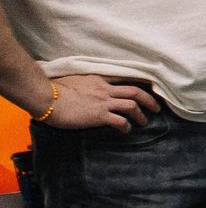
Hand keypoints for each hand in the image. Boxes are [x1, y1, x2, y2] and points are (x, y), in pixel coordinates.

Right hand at [27, 73, 162, 130]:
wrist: (46, 96)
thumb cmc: (53, 88)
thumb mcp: (74, 79)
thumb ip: (85, 83)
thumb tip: (85, 89)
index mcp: (99, 78)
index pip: (125, 77)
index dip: (140, 81)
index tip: (151, 84)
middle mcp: (105, 89)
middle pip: (135, 91)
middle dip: (149, 99)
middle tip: (156, 107)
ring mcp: (103, 102)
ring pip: (132, 106)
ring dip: (141, 115)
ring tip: (144, 122)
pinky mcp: (99, 115)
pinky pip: (120, 121)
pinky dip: (126, 126)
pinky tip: (126, 130)